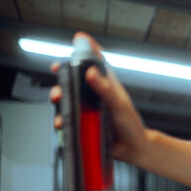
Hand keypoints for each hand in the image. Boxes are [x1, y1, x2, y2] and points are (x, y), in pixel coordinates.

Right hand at [50, 31, 147, 163]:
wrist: (133, 150)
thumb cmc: (131, 126)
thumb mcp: (119, 105)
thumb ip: (105, 89)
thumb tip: (91, 72)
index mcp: (107, 87)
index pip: (97, 64)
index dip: (87, 51)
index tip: (78, 40)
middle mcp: (95, 97)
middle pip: (75, 81)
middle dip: (63, 77)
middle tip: (57, 74)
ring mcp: (88, 111)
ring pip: (67, 100)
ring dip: (59, 99)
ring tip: (57, 99)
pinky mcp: (83, 125)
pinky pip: (68, 120)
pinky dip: (61, 120)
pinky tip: (61, 122)